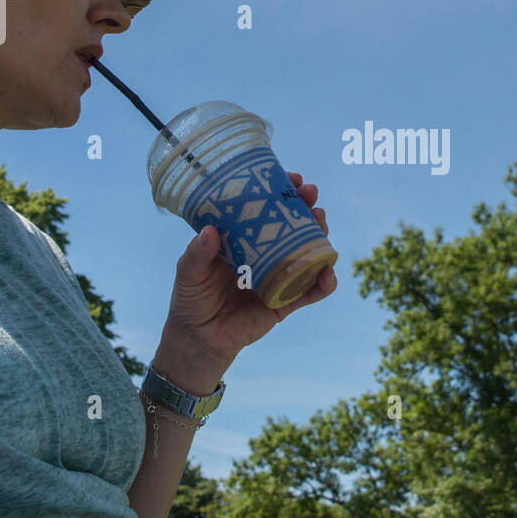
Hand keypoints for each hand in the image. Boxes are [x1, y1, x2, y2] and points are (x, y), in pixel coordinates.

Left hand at [154, 171, 335, 379]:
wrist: (199, 338)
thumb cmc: (191, 299)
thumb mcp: (188, 272)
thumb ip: (197, 254)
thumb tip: (211, 231)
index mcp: (244, 240)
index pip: (267, 210)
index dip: (282, 192)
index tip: (291, 179)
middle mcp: (266, 254)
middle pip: (294, 226)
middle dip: (306, 207)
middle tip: (309, 194)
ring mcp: (279, 276)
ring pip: (308, 252)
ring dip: (320, 236)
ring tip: (320, 223)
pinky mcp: (286, 302)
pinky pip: (310, 291)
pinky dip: (324, 282)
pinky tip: (328, 272)